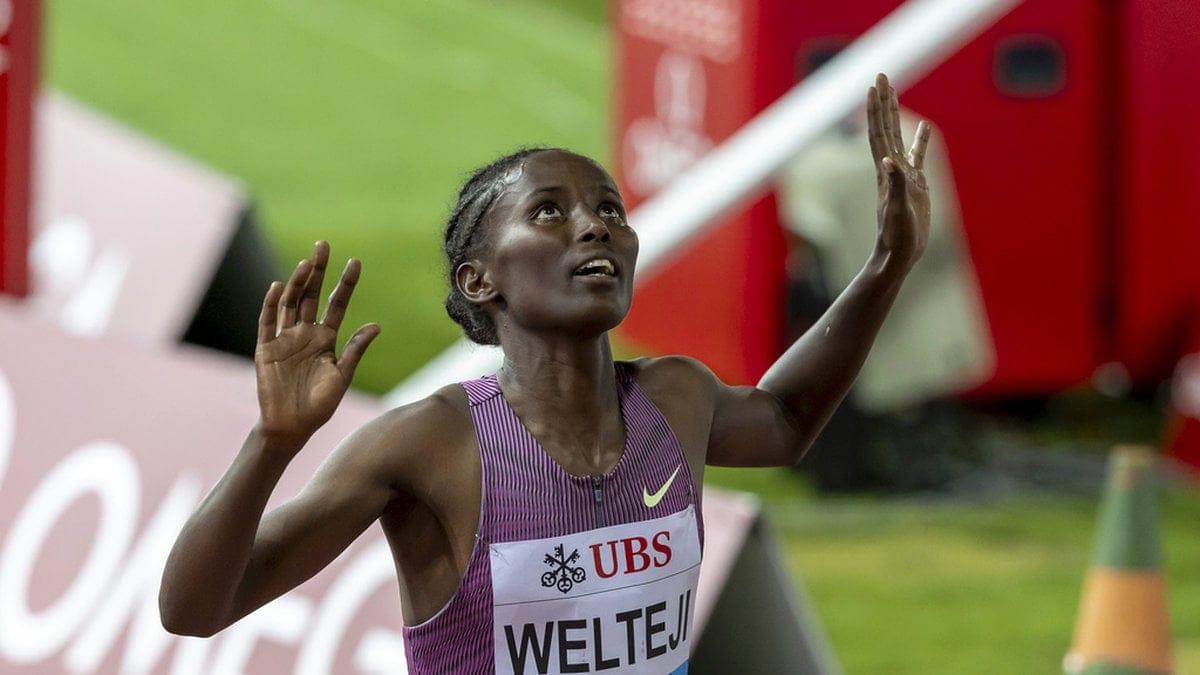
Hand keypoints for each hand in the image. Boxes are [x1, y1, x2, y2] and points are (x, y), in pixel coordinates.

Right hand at [254, 241, 380, 449]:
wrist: (293, 427)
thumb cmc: (319, 404)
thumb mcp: (343, 376)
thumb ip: (356, 350)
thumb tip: (377, 325)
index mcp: (326, 339)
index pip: (337, 304)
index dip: (345, 283)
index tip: (355, 262)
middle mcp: (305, 333)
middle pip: (311, 295)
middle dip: (317, 271)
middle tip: (323, 245)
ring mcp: (284, 339)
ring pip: (290, 303)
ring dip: (297, 283)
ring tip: (306, 263)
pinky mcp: (266, 349)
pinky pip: (268, 323)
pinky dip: (271, 305)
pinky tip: (278, 287)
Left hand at [867, 72, 931, 269]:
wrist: (899, 253)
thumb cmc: (896, 236)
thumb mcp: (896, 210)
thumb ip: (894, 185)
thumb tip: (888, 161)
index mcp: (885, 171)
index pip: (878, 132)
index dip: (876, 109)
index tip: (875, 85)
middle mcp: (890, 169)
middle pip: (884, 127)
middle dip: (883, 101)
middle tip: (882, 75)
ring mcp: (903, 175)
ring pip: (898, 137)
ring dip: (896, 115)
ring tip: (894, 92)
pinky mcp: (915, 184)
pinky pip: (917, 156)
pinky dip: (920, 140)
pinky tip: (925, 126)